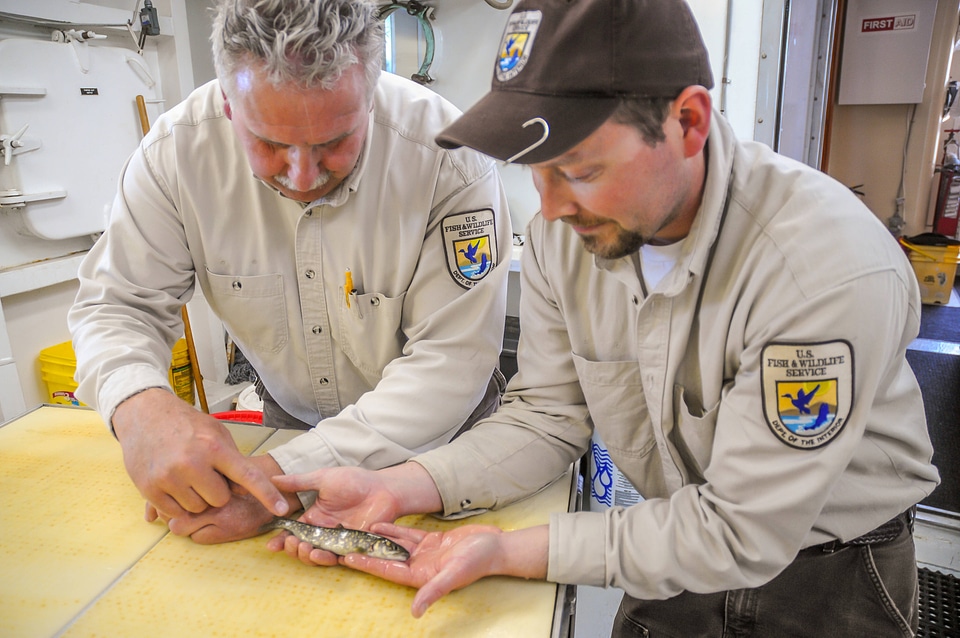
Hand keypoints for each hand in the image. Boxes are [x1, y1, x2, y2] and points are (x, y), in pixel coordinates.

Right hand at [113, 388, 288, 520]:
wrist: (144, 415)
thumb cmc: (185, 424)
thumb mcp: (215, 432)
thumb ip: (232, 460)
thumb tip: (246, 490)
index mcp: (213, 447)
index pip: (247, 475)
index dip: (267, 494)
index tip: (284, 509)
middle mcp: (192, 463)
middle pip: (220, 499)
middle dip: (217, 491)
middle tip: (204, 473)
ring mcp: (169, 478)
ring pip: (198, 508)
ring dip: (196, 497)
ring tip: (185, 475)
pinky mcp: (150, 489)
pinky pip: (174, 512)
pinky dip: (177, 504)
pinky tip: (172, 483)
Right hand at [267, 466, 405, 564]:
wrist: (383, 489)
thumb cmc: (355, 481)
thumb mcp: (324, 478)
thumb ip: (299, 482)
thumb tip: (272, 479)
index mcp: (314, 517)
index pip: (293, 532)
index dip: (281, 540)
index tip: (271, 545)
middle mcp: (323, 532)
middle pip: (301, 548)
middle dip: (293, 549)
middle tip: (294, 543)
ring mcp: (337, 542)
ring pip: (316, 557)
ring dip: (307, 556)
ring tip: (306, 549)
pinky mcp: (352, 548)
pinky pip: (337, 559)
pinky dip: (326, 559)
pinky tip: (320, 553)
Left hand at [342, 523, 507, 617]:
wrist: (496, 547)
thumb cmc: (478, 561)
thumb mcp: (455, 575)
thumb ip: (434, 591)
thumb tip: (416, 612)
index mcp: (421, 576)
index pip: (388, 570)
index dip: (368, 564)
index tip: (348, 558)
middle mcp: (419, 566)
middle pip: (386, 558)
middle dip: (366, 551)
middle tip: (343, 543)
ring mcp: (424, 553)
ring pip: (394, 545)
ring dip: (376, 539)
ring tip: (355, 531)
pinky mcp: (431, 541)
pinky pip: (407, 534)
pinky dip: (393, 530)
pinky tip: (378, 524)